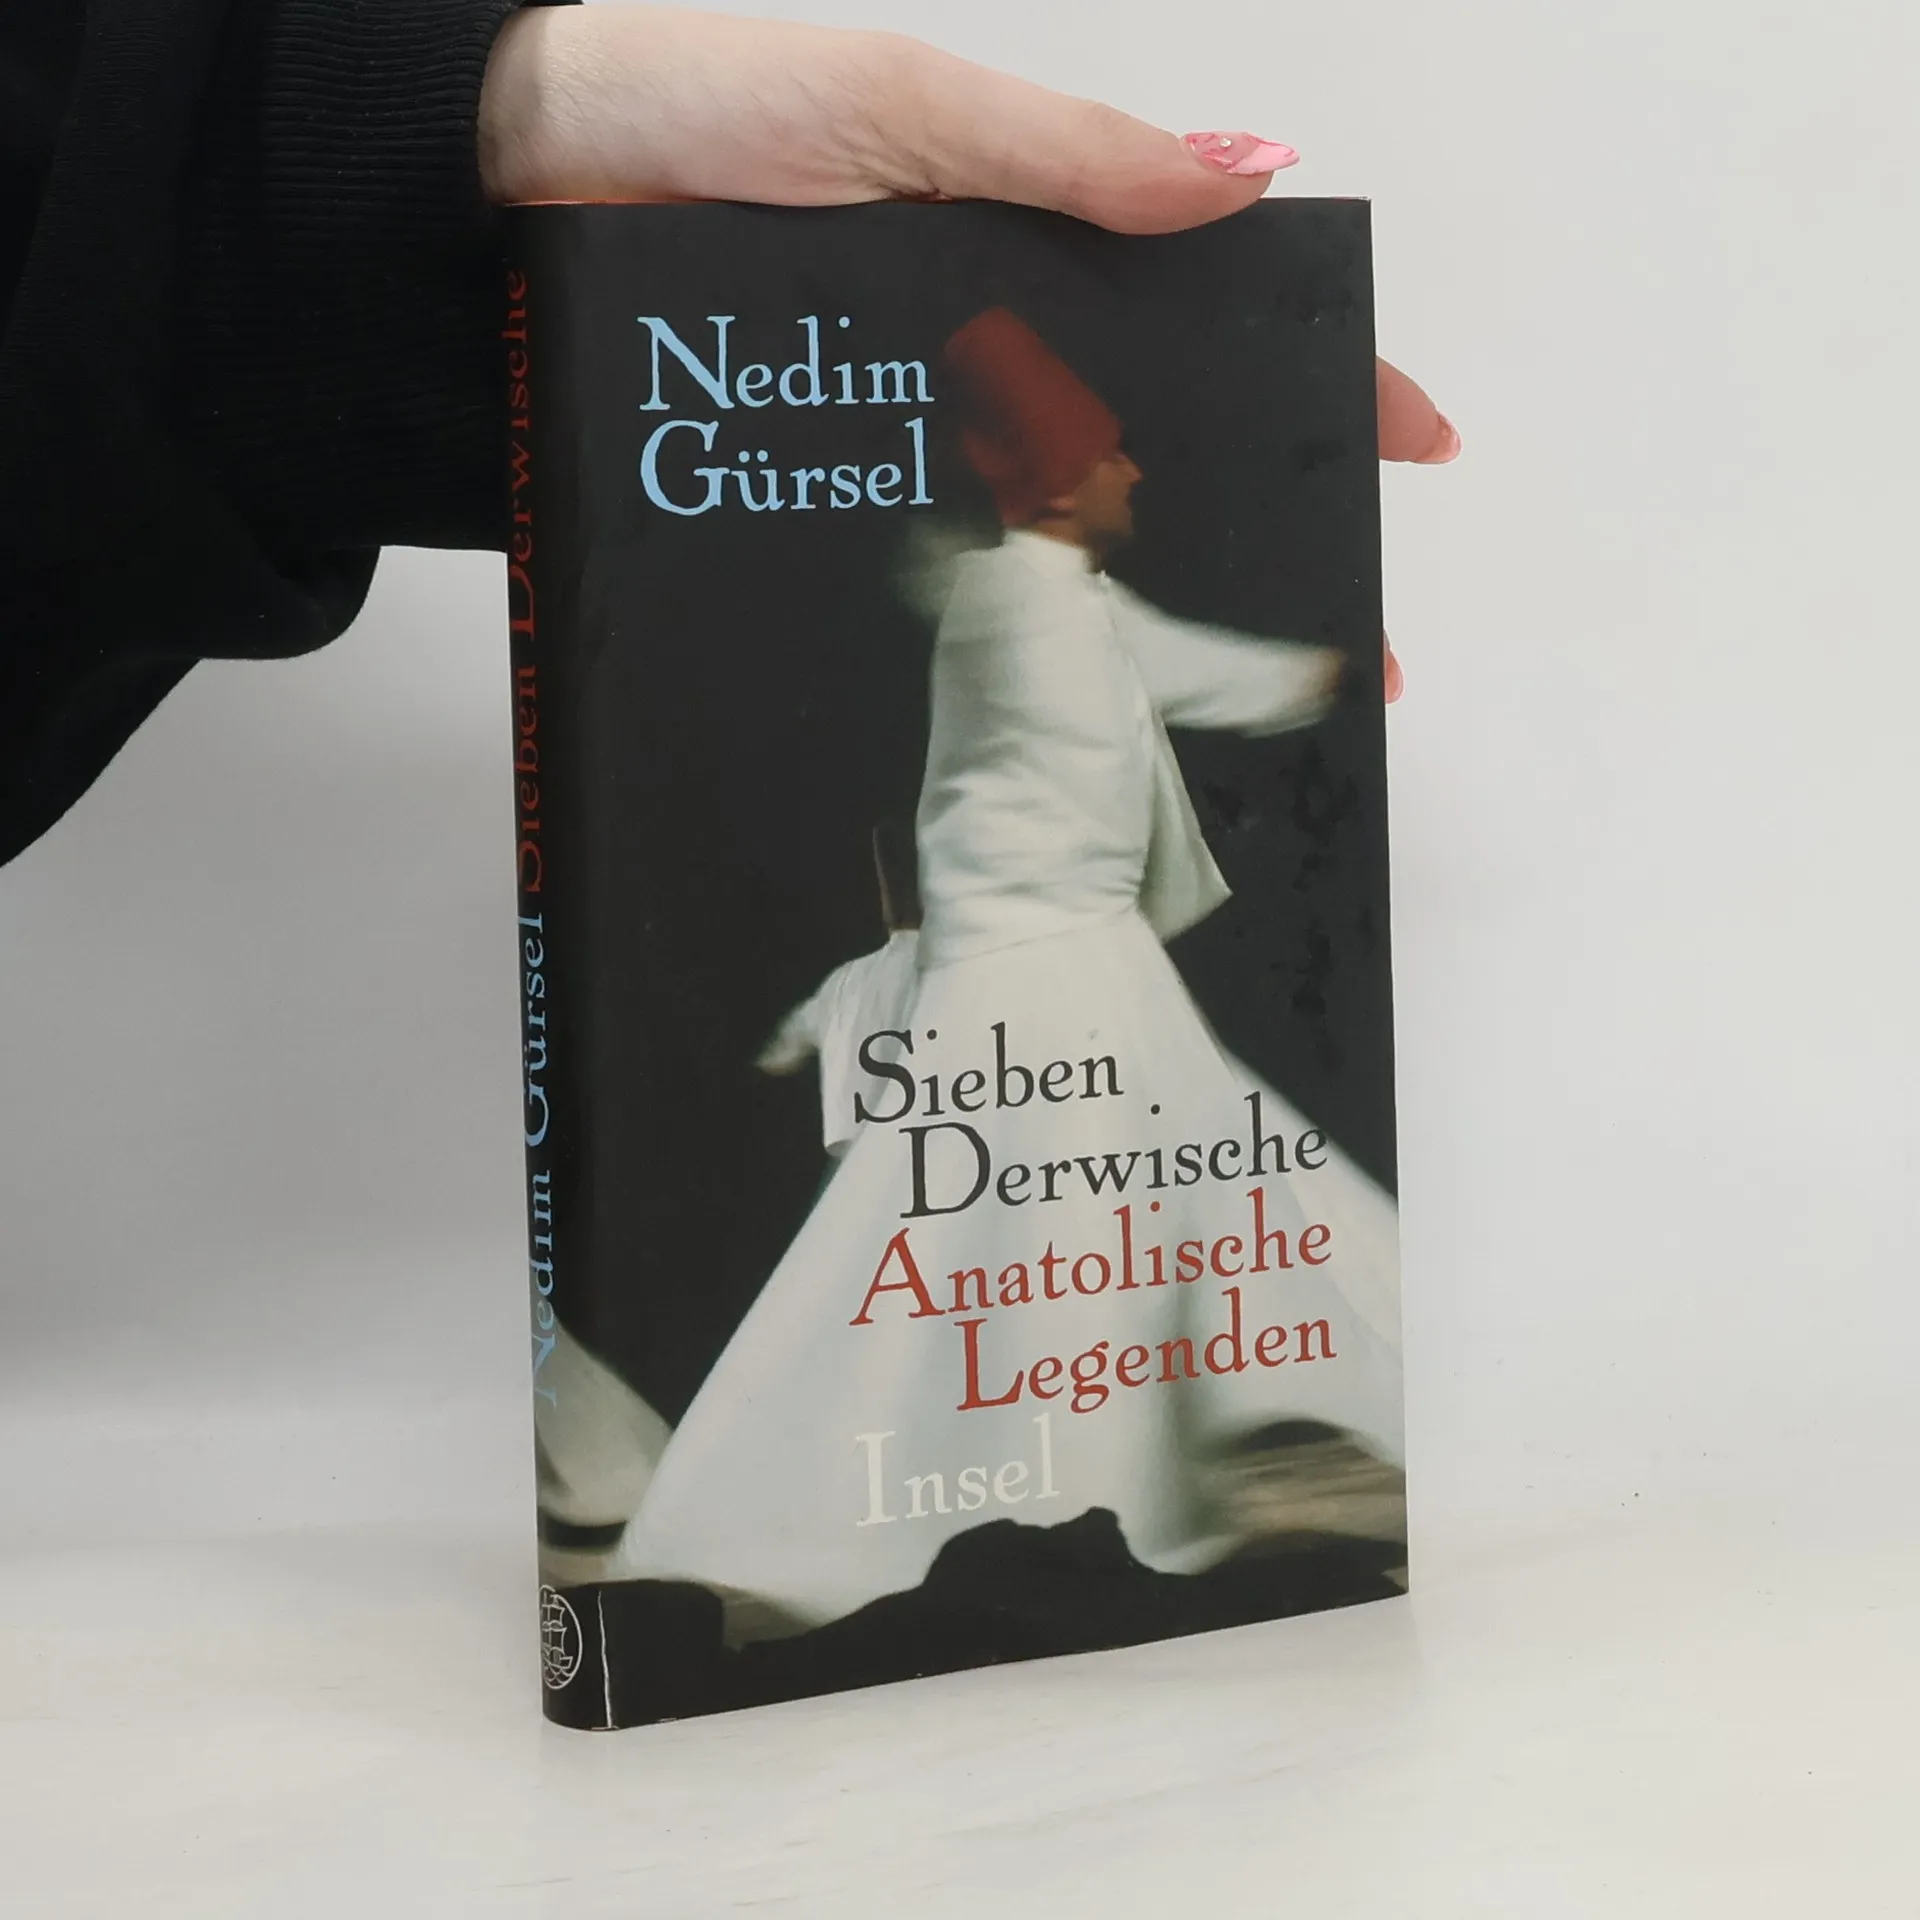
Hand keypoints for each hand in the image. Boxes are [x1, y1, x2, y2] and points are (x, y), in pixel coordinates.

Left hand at [480, 5, 1455, 700]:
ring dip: (1144, 612)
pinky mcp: (815, 504)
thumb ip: (1061, 155)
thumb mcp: (897, 107)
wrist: (489, 201)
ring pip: (1048, 532)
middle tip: (1337, 639)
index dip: (1316, 375)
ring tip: (1231, 702)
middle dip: (1258, 534)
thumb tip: (1246, 182)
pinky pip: (929, 571)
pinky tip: (1063, 690)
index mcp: (1015, 241)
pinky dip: (1001, 629)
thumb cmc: (690, 115)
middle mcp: (972, 353)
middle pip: (1150, 448)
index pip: (1206, 312)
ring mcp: (898, 438)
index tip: (1412, 442)